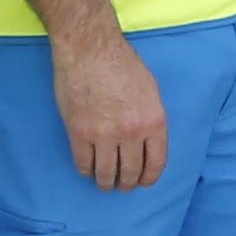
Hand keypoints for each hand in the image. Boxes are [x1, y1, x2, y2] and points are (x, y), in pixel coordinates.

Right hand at [53, 32, 167, 190]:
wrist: (90, 49)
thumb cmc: (122, 64)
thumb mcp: (151, 91)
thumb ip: (150, 118)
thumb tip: (147, 141)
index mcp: (154, 121)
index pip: (156, 163)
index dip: (149, 178)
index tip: (144, 183)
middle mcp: (132, 132)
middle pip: (131, 171)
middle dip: (127, 183)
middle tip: (123, 186)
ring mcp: (104, 134)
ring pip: (106, 172)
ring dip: (106, 182)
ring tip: (105, 184)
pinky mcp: (79, 133)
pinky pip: (83, 163)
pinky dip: (86, 171)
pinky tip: (88, 170)